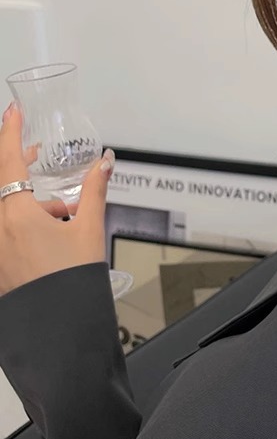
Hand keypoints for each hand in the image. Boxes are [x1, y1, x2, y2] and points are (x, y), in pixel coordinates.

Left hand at [0, 102, 113, 295]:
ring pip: (7, 206)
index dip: (11, 132)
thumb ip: (94, 190)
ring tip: (61, 213)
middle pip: (4, 182)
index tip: (13, 111)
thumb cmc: (70, 281)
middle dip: (19, 163)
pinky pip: (6, 227)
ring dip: (28, 200)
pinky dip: (23, 219)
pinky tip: (50, 231)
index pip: (8, 162)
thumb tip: (104, 163)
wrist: (58, 327)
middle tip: (37, 152)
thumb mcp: (88, 228)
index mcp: (16, 216)